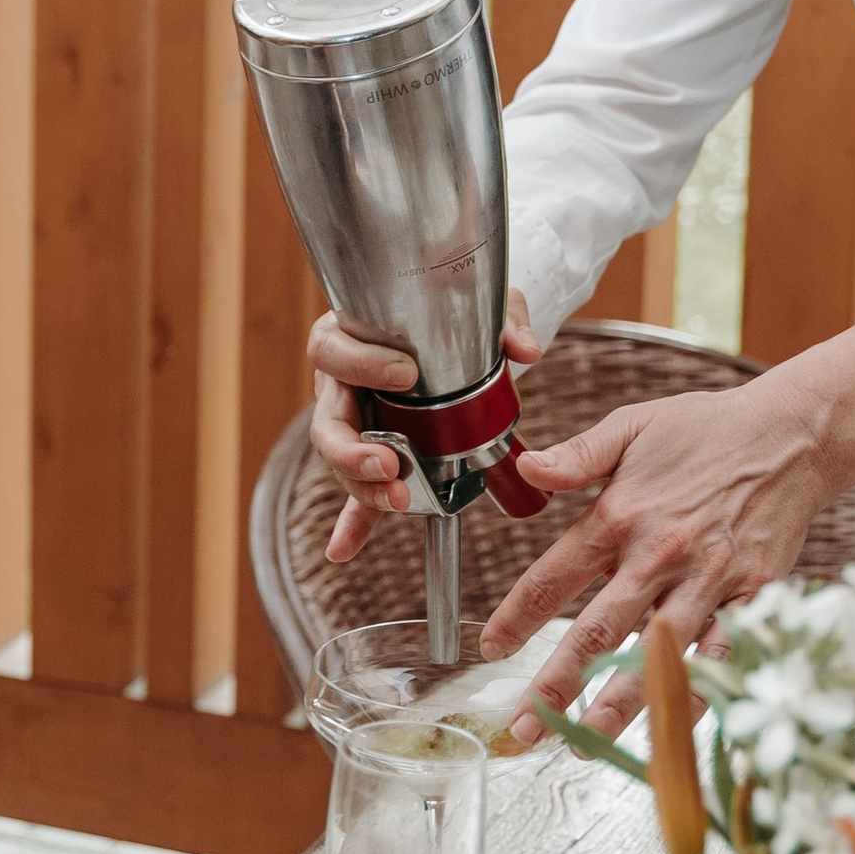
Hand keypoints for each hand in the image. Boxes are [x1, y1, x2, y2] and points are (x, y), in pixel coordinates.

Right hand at [308, 290, 540, 565]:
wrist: (458, 328)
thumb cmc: (455, 310)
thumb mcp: (482, 303)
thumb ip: (505, 318)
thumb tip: (526, 349)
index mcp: (350, 335)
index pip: (333, 349)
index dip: (362, 363)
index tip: (407, 372)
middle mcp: (341, 384)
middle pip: (328, 422)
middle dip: (354, 451)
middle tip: (392, 463)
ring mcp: (355, 424)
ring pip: (343, 461)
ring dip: (363, 487)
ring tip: (396, 500)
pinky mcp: (375, 455)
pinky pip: (358, 492)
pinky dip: (354, 523)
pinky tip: (343, 550)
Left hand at [478, 316, 854, 725]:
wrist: (792, 436)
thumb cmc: (707, 429)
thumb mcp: (632, 427)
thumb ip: (577, 455)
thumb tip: (524, 467)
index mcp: (621, 514)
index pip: (553, 576)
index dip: (516, 616)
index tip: (490, 649)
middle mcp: (660, 554)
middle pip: (598, 630)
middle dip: (556, 682)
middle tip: (524, 726)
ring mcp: (709, 580)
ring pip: (657, 655)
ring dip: (618, 704)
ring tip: (585, 743)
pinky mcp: (753, 597)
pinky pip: (720, 656)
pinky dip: (696, 693)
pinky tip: (670, 728)